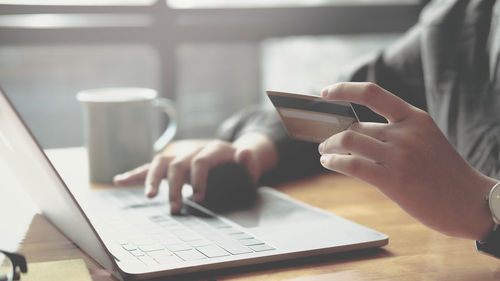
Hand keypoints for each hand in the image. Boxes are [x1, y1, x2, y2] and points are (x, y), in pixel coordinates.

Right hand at [113, 133, 277, 212]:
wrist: (230, 154)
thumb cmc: (239, 167)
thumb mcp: (250, 166)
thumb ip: (249, 162)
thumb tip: (246, 153)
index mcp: (213, 149)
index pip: (201, 161)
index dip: (199, 180)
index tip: (199, 200)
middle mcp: (193, 149)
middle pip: (178, 164)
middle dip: (175, 187)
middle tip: (175, 209)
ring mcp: (179, 154)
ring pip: (161, 162)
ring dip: (152, 179)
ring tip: (149, 196)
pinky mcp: (170, 161)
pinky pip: (151, 166)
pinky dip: (135, 174)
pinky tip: (119, 181)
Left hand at [318, 82, 495, 239]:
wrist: (470, 203)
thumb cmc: (444, 174)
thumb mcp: (426, 140)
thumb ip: (396, 132)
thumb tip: (355, 132)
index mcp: (415, 118)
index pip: (373, 93)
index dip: (345, 89)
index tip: (325, 92)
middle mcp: (406, 133)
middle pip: (356, 125)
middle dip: (334, 134)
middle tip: (325, 142)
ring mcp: (400, 156)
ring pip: (348, 139)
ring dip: (329, 146)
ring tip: (324, 152)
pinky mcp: (392, 180)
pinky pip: (350, 164)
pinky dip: (333, 161)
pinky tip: (328, 163)